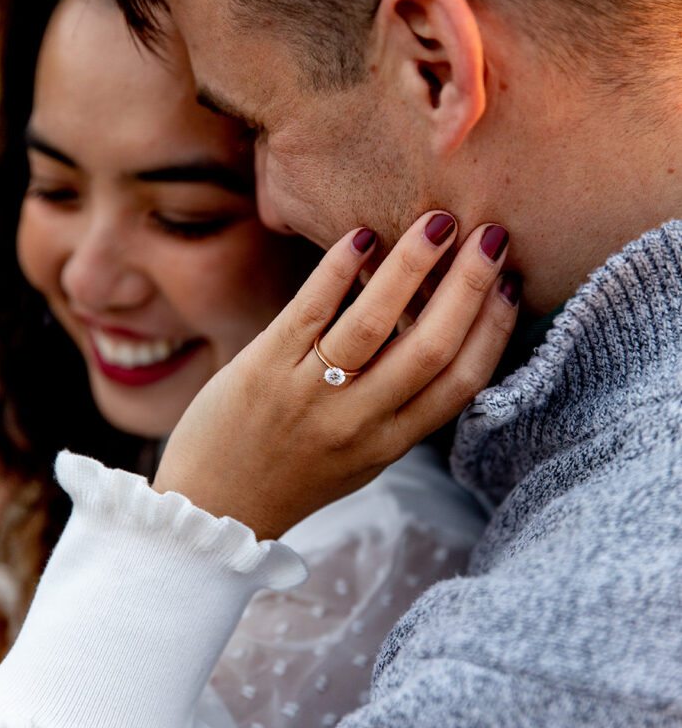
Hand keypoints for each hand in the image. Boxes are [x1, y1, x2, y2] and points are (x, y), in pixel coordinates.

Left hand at [153, 213, 519, 536]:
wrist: (215, 505)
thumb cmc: (297, 471)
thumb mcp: (365, 456)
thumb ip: (404, 407)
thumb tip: (448, 334)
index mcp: (392, 442)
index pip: (462, 382)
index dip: (495, 329)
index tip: (512, 283)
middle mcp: (357, 422)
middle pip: (430, 347)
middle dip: (470, 285)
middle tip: (491, 234)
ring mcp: (309, 395)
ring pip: (374, 323)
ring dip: (413, 265)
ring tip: (438, 222)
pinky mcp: (262, 368)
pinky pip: (309, 309)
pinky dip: (339, 268)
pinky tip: (362, 235)